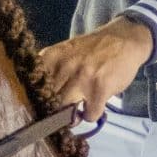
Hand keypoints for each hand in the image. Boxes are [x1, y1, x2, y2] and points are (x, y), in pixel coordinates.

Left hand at [39, 17, 153, 126]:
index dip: (35, 102)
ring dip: (72, 117)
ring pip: (65, 112)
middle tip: (62, 112)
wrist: (124, 39)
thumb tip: (36, 98)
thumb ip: (51, 70)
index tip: (41, 108)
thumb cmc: (92, 49)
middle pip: (48, 103)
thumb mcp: (66, 52)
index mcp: (51, 57)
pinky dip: (92, 115)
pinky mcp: (100, 89)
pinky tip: (95, 105)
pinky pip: (89, 115)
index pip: (32, 87)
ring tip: (78, 111)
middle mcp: (64, 67)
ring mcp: (82, 78)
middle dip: (54, 112)